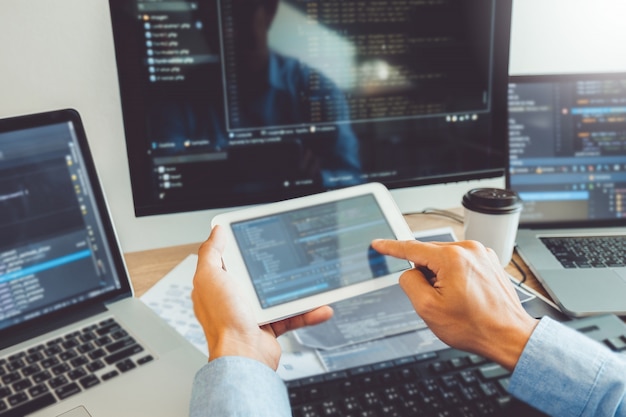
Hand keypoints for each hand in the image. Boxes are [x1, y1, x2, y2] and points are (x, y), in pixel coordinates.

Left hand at [191, 225, 332, 369]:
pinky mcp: (271, 325)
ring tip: (313, 280)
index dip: (244, 245)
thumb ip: (211, 253)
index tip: (261, 234)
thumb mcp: (210, 277)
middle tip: (292, 253)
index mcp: (218, 284)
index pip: (231, 258)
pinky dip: (308, 312)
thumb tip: (217, 231)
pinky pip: (293, 315)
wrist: (244, 356)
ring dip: (299, 290)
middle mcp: (235, 297)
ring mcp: (253, 312)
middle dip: (277, 265)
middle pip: (259, 273)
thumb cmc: (223, 321)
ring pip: (280, 294)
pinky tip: (319, 306)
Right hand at [371, 239, 538, 369]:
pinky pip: (460, 263)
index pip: (411, 248)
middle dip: (426, 276)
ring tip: (456, 301)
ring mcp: (481, 254)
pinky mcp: (489, 261)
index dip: (391, 248)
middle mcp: (469, 249)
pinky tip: (465, 297)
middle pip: (429, 256)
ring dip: (441, 278)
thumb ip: (409, 283)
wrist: (509, 336)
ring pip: (444, 260)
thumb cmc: (475, 326)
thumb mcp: (428, 309)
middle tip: (437, 300)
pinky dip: (455, 277)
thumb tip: (409, 272)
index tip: (378, 244)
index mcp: (452, 258)